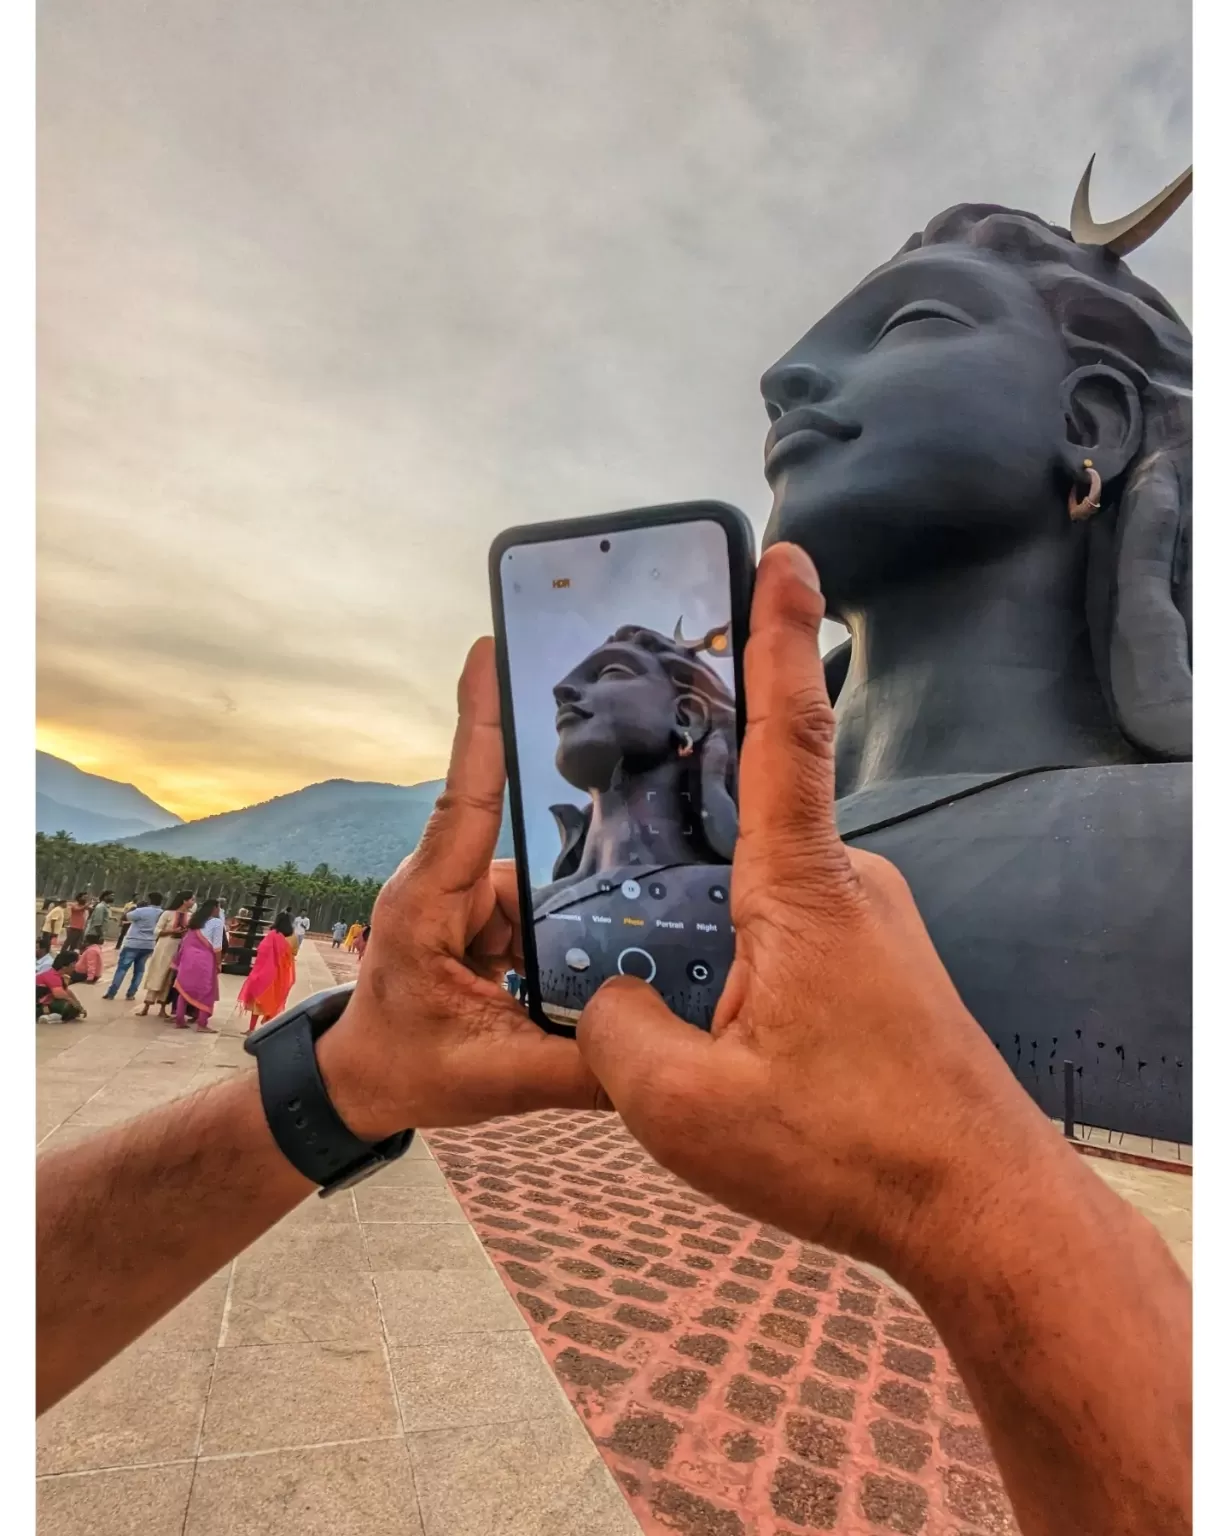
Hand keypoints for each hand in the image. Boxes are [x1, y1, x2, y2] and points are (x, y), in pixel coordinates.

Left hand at [316, 638, 601, 1138]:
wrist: (357, 1083)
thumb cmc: (402, 1068)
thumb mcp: (493, 1077)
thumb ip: (579, 1067)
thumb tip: (658, 1054)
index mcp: (430, 902)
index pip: (467, 799)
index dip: (480, 725)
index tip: (487, 651)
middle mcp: (446, 882)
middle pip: (532, 866)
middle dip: (561, 914)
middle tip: (552, 974)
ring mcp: (465, 896)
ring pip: (544, 896)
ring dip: (557, 947)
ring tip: (534, 1010)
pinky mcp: (482, 913)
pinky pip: (538, 914)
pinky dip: (553, 951)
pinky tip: (547, 998)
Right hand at [575, 543, 1054, 1276]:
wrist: (981, 1210)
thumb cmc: (853, 1152)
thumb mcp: (688, 1110)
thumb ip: (616, 1033)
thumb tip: (608, 998)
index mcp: (803, 890)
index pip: (789, 732)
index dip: (778, 637)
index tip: (787, 554)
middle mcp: (847, 887)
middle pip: (739, 827)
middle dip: (676, 855)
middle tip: (636, 926)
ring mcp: (869, 926)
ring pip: (757, 897)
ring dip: (709, 939)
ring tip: (686, 1032)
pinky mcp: (877, 967)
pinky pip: (786, 938)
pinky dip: (742, 971)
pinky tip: (726, 1047)